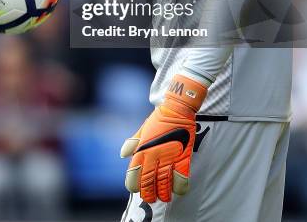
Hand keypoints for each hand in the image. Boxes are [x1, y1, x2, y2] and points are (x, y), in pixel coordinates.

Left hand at [120, 74, 206, 202]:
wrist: (177, 108)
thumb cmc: (159, 118)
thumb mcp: (143, 129)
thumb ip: (134, 142)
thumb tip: (123, 154)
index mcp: (142, 149)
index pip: (133, 175)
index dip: (134, 185)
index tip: (137, 189)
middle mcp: (153, 155)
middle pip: (148, 183)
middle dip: (149, 195)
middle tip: (151, 198)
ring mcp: (168, 157)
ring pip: (164, 184)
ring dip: (164, 194)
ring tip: (164, 197)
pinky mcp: (183, 157)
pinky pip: (181, 178)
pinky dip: (179, 187)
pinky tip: (178, 189)